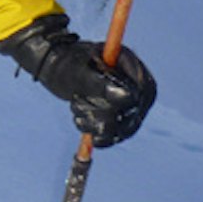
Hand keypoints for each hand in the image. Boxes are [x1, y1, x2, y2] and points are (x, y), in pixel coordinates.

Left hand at [0, 15, 156, 146]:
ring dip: (89, 119)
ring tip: (76, 104)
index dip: (108, 100)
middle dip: (94, 109)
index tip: (84, 91)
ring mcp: (132, 112)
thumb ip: (103, 81)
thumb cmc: (72, 61)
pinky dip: (90, 131)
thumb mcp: (82, 68)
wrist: (60, 67)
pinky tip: (79, 118)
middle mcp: (141, 97)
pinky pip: (109, 139)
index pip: (133, 98)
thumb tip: (127, 96)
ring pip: (115, 132)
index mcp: (139, 76)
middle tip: (76, 97)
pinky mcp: (120, 126)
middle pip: (125, 118)